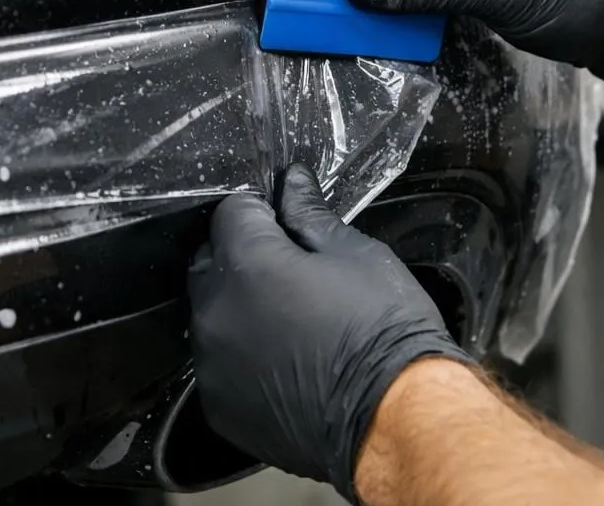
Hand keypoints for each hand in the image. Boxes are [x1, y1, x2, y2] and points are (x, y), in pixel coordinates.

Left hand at [187, 165, 467, 501]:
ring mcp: (211, 364)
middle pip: (211, 261)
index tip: (289, 226)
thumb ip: (311, 216)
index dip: (262, 211)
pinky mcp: (217, 405)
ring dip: (239, 307)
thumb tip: (292, 183)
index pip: (231, 211)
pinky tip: (284, 361)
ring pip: (211, 314)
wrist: (392, 419)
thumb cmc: (383, 329)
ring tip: (291, 322)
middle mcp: (215, 312)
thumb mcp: (357, 256)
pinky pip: (218, 363)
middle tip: (294, 271)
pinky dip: (241, 356)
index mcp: (248, 264)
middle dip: (242, 256)